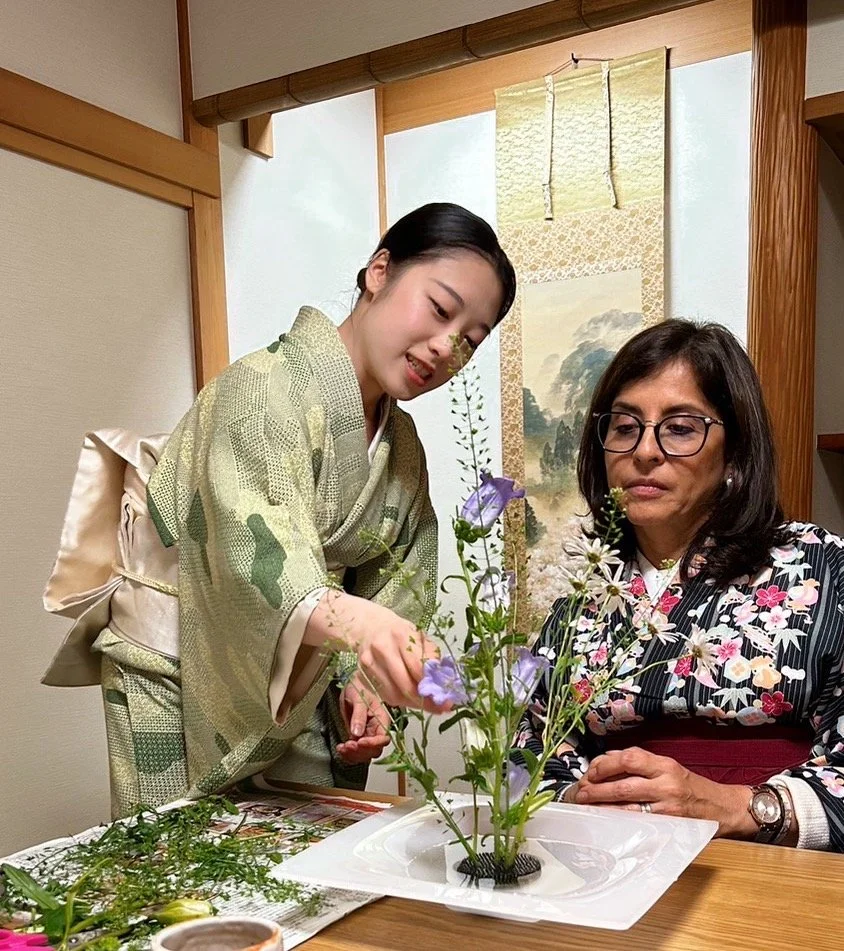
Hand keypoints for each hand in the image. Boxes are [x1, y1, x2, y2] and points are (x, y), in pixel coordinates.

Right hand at [304, 590, 444, 710]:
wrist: (370, 627)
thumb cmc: (400, 633)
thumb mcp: (420, 637)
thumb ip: (432, 657)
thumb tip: (444, 683)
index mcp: (400, 635)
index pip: (418, 668)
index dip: (432, 687)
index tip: (446, 701)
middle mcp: (382, 648)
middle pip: (405, 685)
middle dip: (424, 700)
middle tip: (438, 708)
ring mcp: (368, 662)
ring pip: (393, 695)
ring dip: (411, 703)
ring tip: (423, 702)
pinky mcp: (360, 674)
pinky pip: (383, 695)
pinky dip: (398, 700)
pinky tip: (406, 696)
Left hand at [336, 677, 391, 764]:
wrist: (352, 685)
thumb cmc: (359, 687)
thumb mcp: (359, 698)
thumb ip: (359, 716)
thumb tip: (357, 732)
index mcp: (381, 719)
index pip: (383, 738)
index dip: (373, 743)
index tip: (360, 742)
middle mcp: (376, 730)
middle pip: (374, 750)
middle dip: (361, 751)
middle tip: (348, 745)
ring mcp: (367, 735)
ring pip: (365, 754)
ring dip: (353, 755)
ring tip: (342, 748)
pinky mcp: (358, 738)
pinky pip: (356, 752)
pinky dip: (348, 755)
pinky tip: (341, 749)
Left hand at [570, 747, 756, 837]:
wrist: (725, 808)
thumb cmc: (691, 786)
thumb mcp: (668, 767)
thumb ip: (641, 764)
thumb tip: (606, 762)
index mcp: (664, 764)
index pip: (629, 758)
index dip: (605, 763)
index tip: (591, 770)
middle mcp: (666, 783)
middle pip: (624, 783)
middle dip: (597, 788)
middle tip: (581, 792)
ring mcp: (668, 807)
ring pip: (629, 806)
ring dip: (604, 807)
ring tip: (587, 807)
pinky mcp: (670, 826)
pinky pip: (640, 824)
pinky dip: (621, 822)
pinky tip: (608, 822)